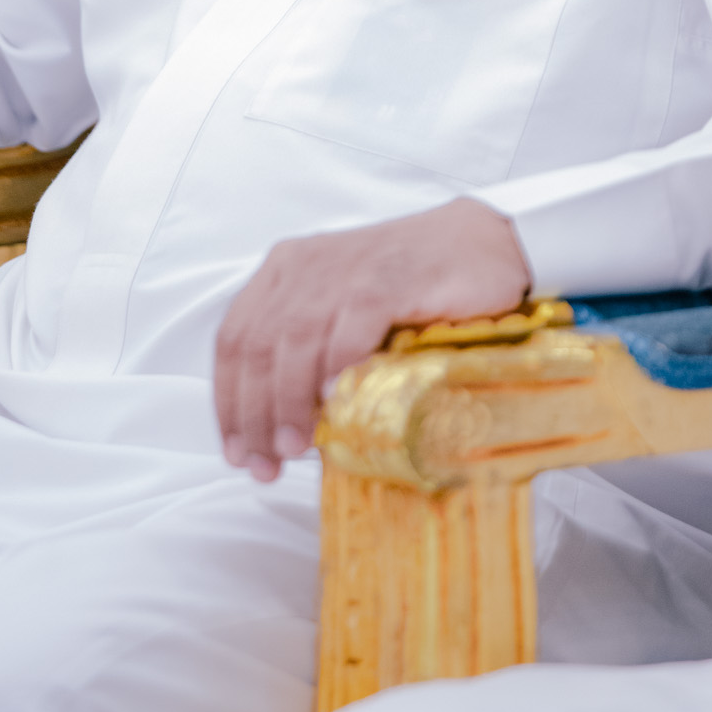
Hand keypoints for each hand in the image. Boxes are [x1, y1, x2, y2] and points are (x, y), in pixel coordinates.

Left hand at [214, 197, 530, 481]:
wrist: (484, 246)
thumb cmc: (411, 290)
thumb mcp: (343, 313)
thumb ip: (309, 352)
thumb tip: (282, 429)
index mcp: (283, 271)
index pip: (234, 340)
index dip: (228, 401)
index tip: (234, 453)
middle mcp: (304, 265)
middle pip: (257, 346)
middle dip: (253, 413)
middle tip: (264, 465)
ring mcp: (344, 268)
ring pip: (294, 339)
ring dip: (288, 400)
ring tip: (293, 447)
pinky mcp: (387, 277)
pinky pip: (350, 323)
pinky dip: (336, 364)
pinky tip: (334, 400)